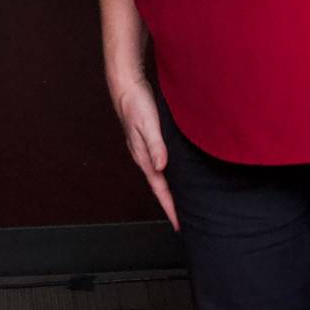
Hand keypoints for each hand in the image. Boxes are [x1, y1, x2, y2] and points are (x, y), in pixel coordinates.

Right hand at [107, 71, 178, 228]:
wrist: (126, 86)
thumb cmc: (136, 104)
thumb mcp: (147, 124)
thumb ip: (155, 146)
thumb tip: (161, 167)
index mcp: (143, 157)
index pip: (159, 188)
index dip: (170, 207)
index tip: (179, 224)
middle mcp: (144, 156)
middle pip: (159, 187)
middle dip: (170, 205)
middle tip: (183, 221)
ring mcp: (145, 150)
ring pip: (160, 176)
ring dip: (169, 191)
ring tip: (182, 203)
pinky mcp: (149, 141)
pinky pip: (160, 164)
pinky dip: (169, 174)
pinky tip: (175, 173)